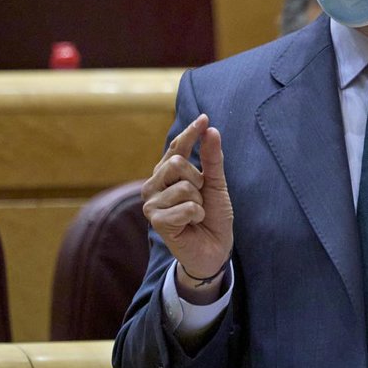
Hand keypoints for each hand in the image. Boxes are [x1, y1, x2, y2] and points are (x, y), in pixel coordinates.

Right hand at [141, 114, 233, 301]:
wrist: (214, 248)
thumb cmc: (212, 215)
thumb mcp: (216, 184)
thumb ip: (211, 158)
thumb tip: (211, 129)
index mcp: (166, 173)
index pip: (177, 147)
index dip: (190, 133)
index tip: (204, 118)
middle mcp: (154, 185)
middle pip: (177, 163)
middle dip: (197, 180)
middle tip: (199, 196)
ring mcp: (152, 203)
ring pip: (184, 187)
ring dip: (199, 202)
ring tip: (196, 213)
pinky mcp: (156, 221)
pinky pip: (186, 207)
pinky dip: (196, 215)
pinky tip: (192, 224)